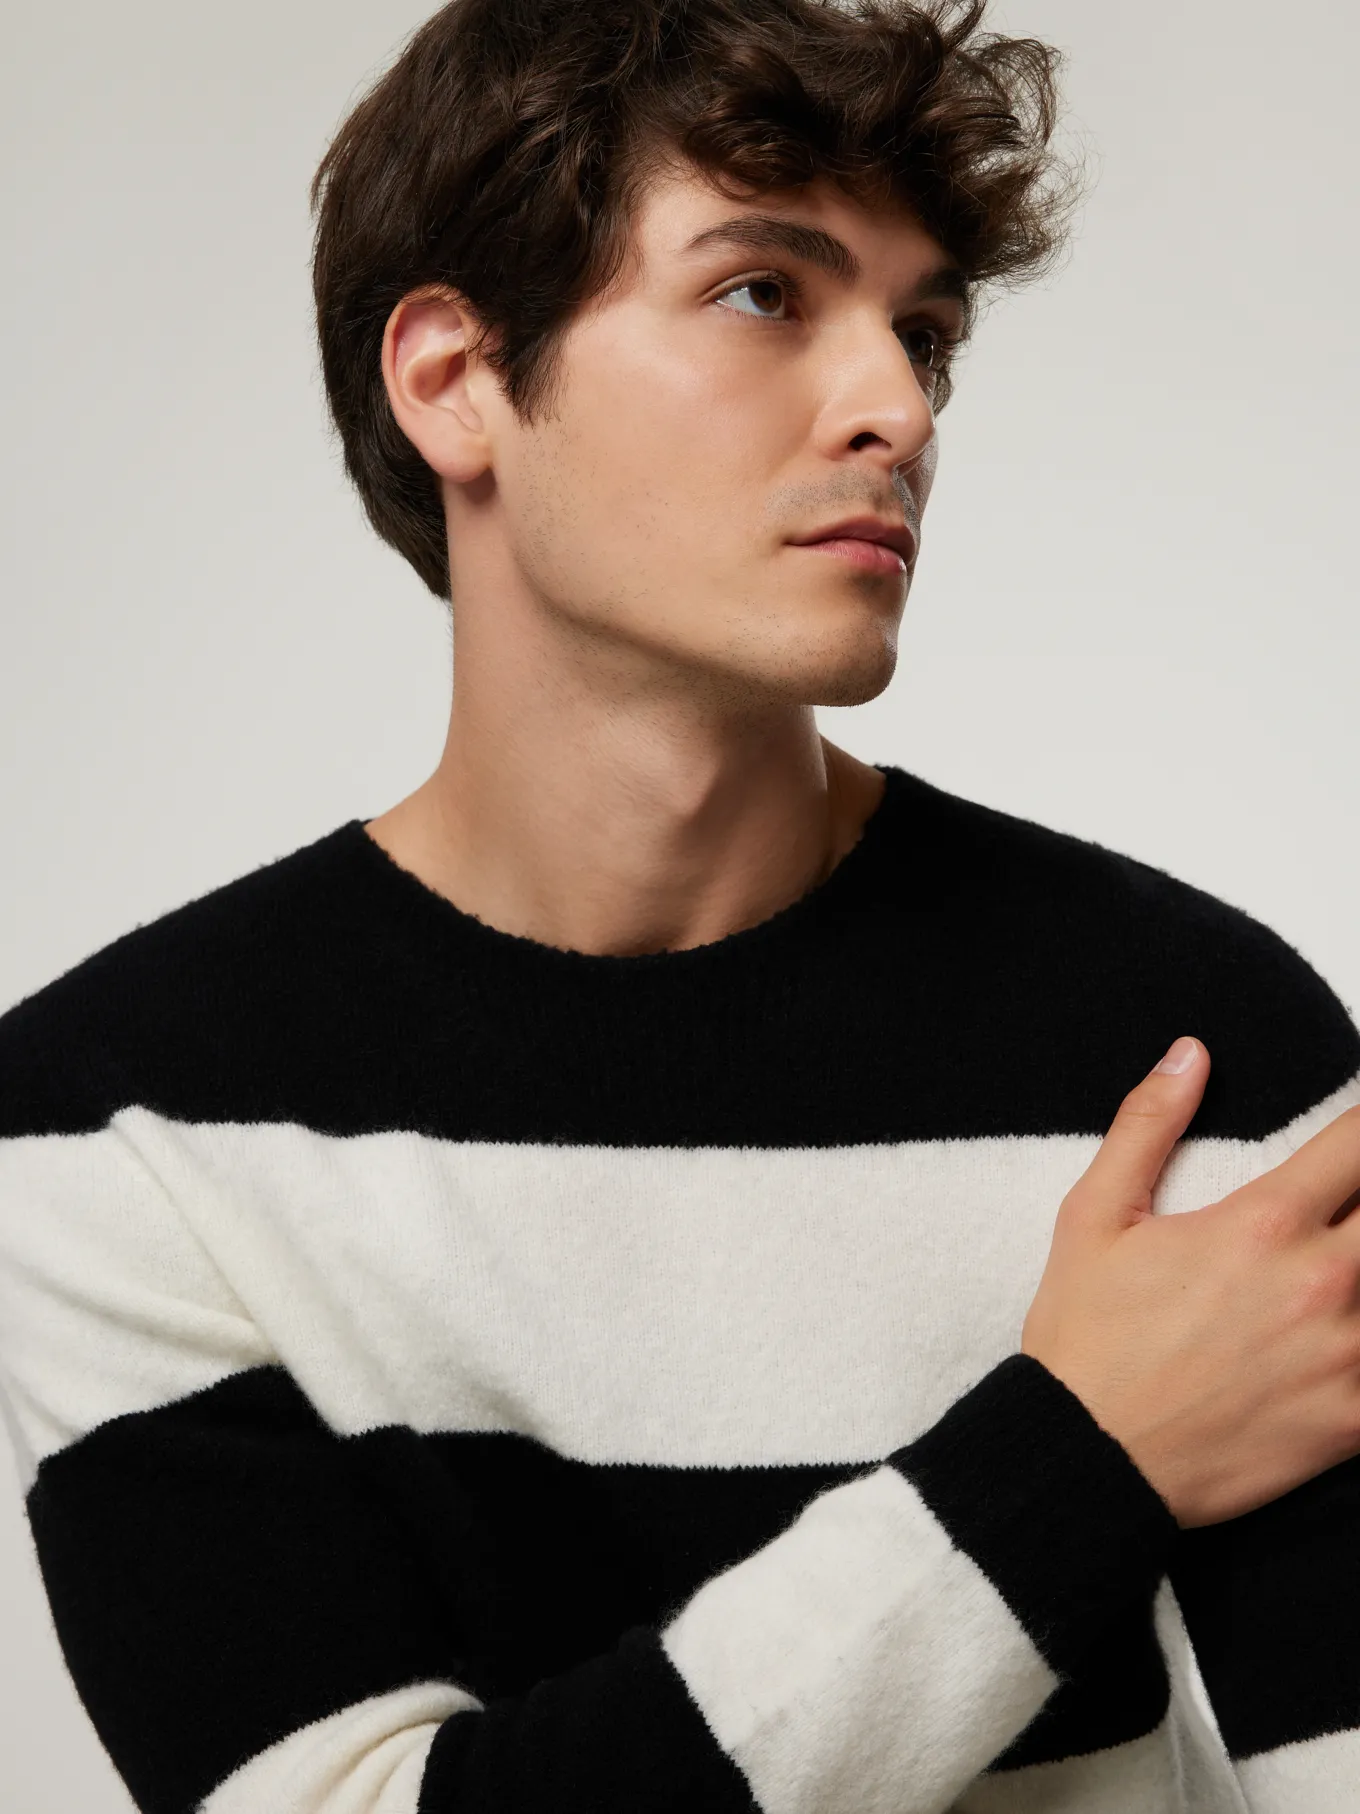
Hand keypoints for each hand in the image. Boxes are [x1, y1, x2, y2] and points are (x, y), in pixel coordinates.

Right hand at [1021, 1037, 1359, 1527]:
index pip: (1359, 1143)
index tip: (1356, 1135)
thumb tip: (1190, 1054)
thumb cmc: (1086, 1338)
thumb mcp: (1094, 1217)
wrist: (1086, 1460)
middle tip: (1352, 1204)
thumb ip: (1146, 1125)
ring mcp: (1346, 1358)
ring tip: (1349, 1270)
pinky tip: (1356, 1336)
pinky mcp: (1354, 1422)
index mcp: (1261, 1224)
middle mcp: (1319, 1283)